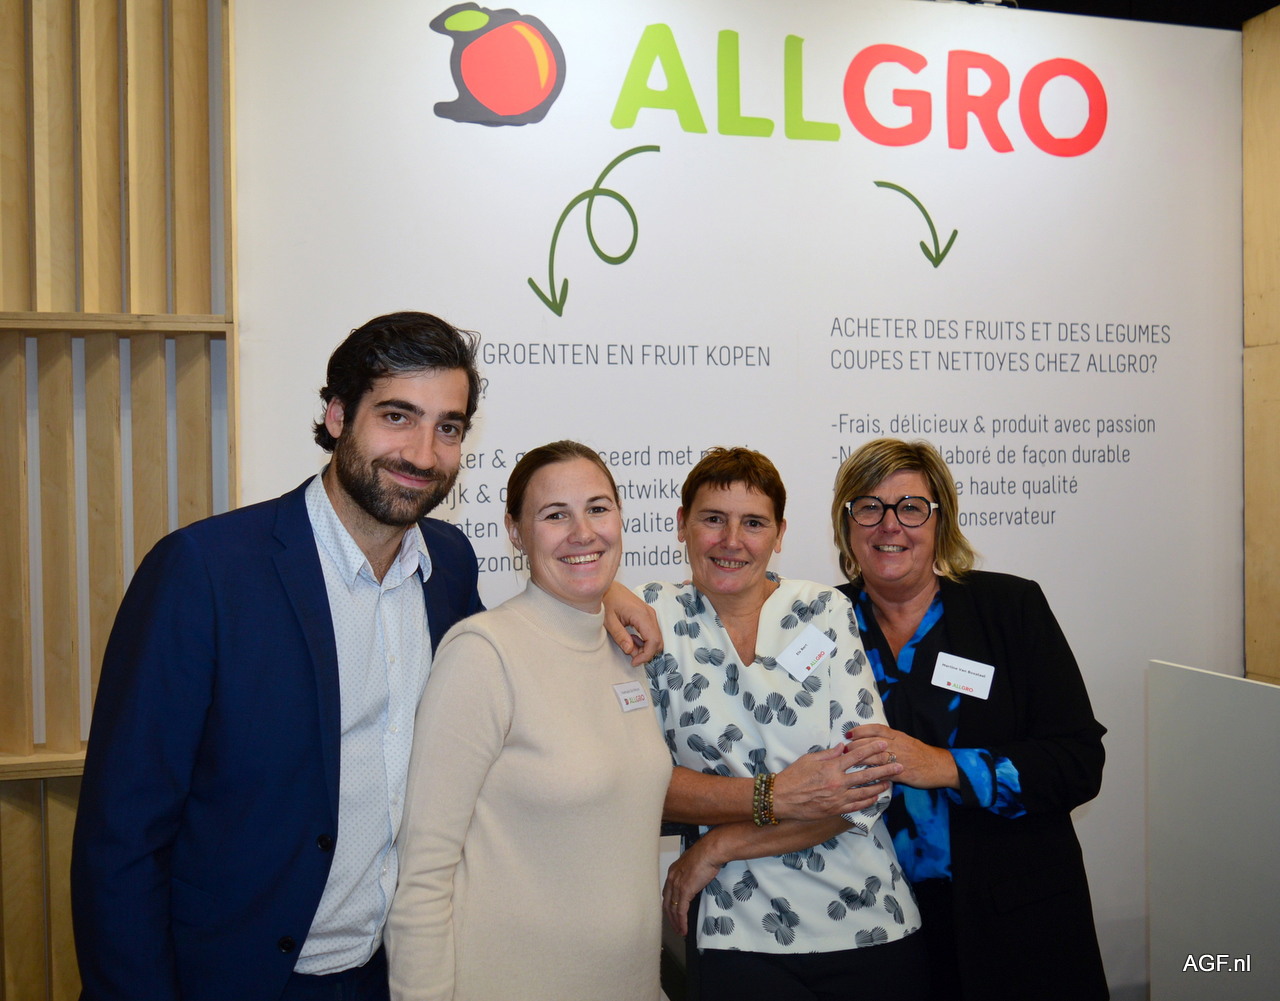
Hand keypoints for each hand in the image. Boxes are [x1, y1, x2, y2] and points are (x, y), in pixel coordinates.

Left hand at [602, 581, 662, 665]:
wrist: (605, 586)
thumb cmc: (605, 600)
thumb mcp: (608, 620)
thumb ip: (620, 636)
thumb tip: (630, 651)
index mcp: (641, 614)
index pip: (654, 640)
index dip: (646, 655)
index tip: (634, 662)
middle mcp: (649, 613)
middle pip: (658, 640)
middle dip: (646, 652)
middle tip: (631, 655)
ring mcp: (649, 613)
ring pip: (656, 637)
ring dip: (645, 646)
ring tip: (628, 645)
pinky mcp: (646, 614)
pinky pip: (652, 631)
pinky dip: (644, 640)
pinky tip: (631, 638)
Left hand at [662, 836, 723, 936]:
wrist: (710, 851)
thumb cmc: (706, 854)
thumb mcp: (693, 865)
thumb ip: (690, 875)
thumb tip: (694, 883)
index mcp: (673, 872)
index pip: (667, 893)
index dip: (669, 906)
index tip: (672, 915)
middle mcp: (671, 878)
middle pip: (667, 903)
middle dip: (670, 917)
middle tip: (675, 927)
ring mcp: (677, 885)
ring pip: (673, 909)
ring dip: (676, 923)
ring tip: (680, 931)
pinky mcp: (685, 891)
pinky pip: (681, 911)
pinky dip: (682, 922)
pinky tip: (684, 929)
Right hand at [772, 743, 902, 819]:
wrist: (781, 798)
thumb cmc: (793, 776)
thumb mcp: (809, 759)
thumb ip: (828, 754)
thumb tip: (842, 747)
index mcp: (831, 767)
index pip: (856, 755)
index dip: (872, 749)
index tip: (884, 745)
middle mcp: (838, 782)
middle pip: (867, 774)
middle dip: (885, 769)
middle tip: (899, 765)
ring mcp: (838, 798)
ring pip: (865, 792)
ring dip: (879, 786)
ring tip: (891, 782)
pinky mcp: (835, 810)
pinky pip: (856, 806)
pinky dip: (867, 802)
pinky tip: (875, 798)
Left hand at [850, 724, 959, 790]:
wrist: (940, 766)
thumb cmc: (921, 754)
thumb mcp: (906, 741)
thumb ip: (891, 739)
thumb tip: (871, 739)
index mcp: (898, 736)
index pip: (877, 729)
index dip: (861, 730)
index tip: (849, 733)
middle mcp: (898, 745)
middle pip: (873, 742)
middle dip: (856, 744)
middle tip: (844, 748)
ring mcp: (900, 759)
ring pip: (877, 756)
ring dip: (861, 759)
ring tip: (849, 761)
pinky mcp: (903, 773)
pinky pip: (885, 773)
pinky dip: (874, 774)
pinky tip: (863, 776)